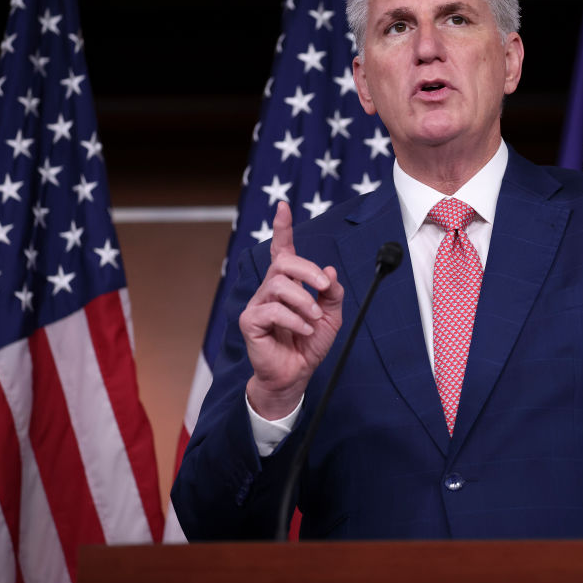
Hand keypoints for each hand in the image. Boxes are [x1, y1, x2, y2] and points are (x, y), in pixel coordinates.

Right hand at [241, 201, 343, 418]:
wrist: (296, 374)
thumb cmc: (309, 343)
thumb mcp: (331, 316)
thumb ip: (332, 293)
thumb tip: (330, 270)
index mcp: (288, 284)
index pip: (282, 250)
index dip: (282, 228)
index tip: (283, 207)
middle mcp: (270, 290)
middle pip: (283, 263)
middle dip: (308, 270)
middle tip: (324, 287)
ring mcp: (258, 304)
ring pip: (279, 285)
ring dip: (303, 301)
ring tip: (313, 319)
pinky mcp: (250, 322)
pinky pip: (272, 310)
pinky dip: (294, 320)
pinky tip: (304, 331)